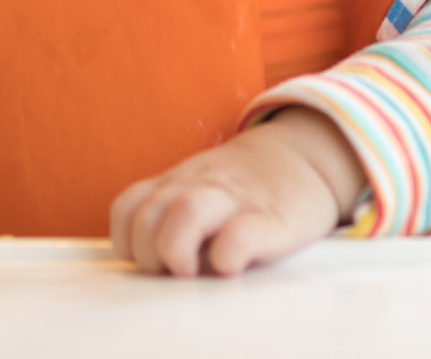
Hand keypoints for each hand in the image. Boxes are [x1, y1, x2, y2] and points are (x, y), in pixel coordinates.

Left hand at [110, 107, 366, 276]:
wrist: (304, 158)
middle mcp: (199, 187)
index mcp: (178, 184)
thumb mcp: (198, 189)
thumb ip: (170, 216)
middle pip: (148, 213)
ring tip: (189, 272)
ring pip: (187, 211)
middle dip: (147, 252)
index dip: (126, 241)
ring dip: (176, 248)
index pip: (128, 207)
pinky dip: (227, 254)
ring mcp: (235, 199)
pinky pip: (241, 234)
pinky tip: (229, 267)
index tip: (146, 263)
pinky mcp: (271, 219)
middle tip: (169, 272)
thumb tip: (147, 266)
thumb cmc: (243, 188)